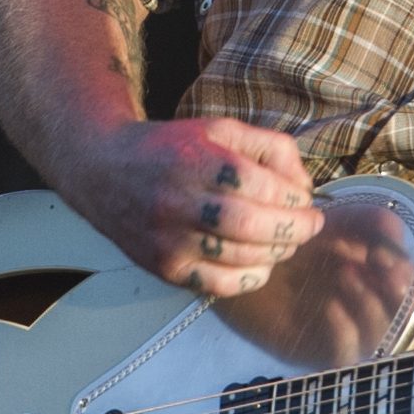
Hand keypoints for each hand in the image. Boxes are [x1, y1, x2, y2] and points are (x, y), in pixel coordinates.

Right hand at [57, 116, 321, 298]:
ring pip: (238, 256)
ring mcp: (169, 238)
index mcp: (196, 158)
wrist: (104, 171)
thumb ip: (270, 148)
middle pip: (251, 223)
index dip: (292, 196)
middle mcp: (179, 200)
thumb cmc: (172, 148)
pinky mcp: (164, 267)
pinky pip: (218, 284)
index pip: (259, 184)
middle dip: (293, 228)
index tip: (306, 200)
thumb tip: (305, 184)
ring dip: (276, 252)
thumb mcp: (221, 130)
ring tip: (287, 242)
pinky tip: (261, 264)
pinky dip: (249, 278)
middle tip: (310, 226)